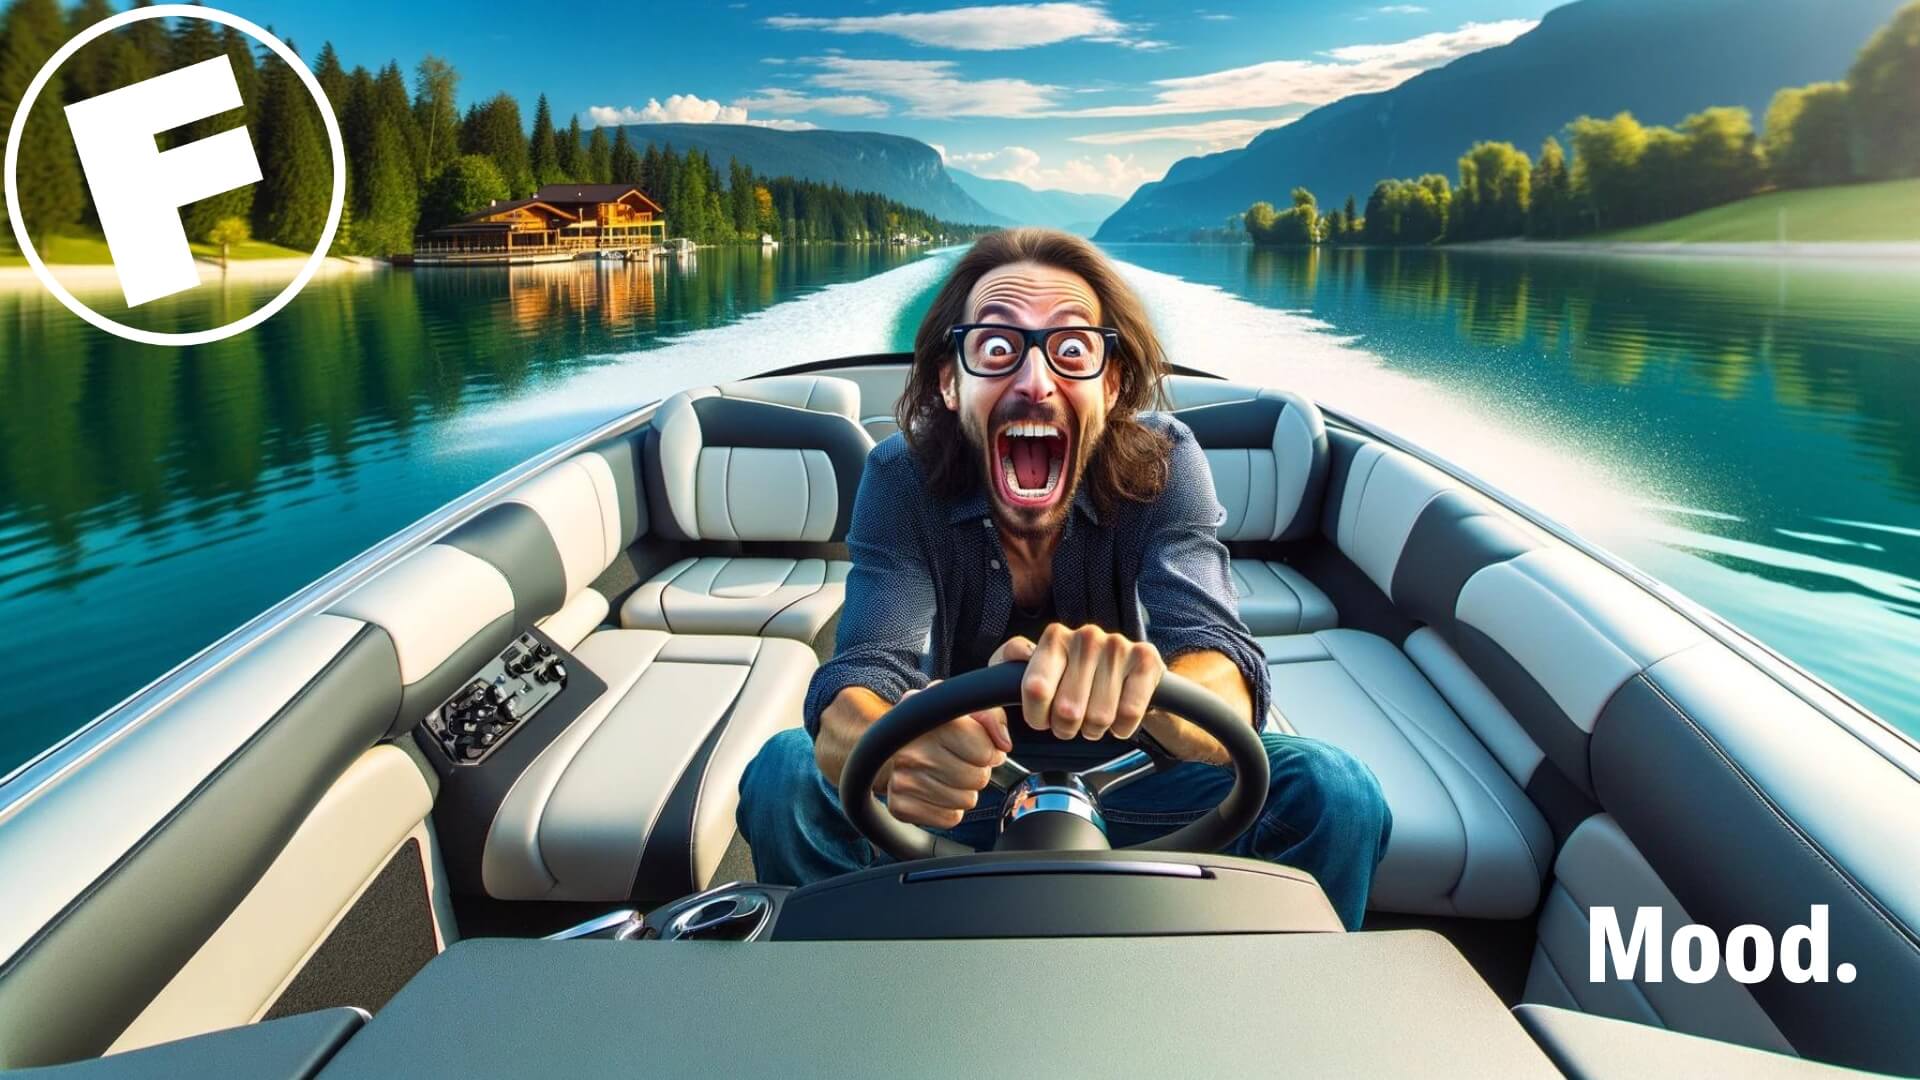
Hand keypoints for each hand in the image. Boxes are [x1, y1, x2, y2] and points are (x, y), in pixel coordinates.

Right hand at [879, 681, 1013, 829]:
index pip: (985, 753)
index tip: (978, 746)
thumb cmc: (938, 727)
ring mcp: (903, 780)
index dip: (989, 752)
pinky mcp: (900, 806)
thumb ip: (992, 717)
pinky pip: (949, 818)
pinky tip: (937, 790)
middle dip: (977, 772)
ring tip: (948, 774)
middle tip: (962, 761)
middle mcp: (913, 751)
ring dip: (964, 790)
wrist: (894, 742)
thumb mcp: (966, 709)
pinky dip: (949, 808)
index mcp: (931, 721)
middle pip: (977, 780)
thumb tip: (1002, 745)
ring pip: (966, 801)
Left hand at [999, 625, 1163, 741]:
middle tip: (1071, 722)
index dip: (1037, 716)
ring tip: (1094, 718)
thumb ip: (1001, 687)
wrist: (1127, 673)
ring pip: (1098, 717)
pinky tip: (1118, 717)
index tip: (1042, 719)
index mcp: (1053, 638)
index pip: (1035, 689)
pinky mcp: (1145, 660)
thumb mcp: (1028, 679)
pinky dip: (1121, 728)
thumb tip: (1004, 708)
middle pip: (1067, 710)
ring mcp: (1117, 645)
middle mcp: (1085, 636)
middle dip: (1067, 728)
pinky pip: (1128, 714)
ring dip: (1094, 729)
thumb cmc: (1071, 680)